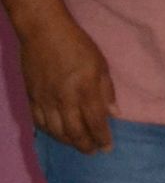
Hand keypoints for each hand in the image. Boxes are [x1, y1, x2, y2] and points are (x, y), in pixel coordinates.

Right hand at [20, 7, 115, 151]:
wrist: (43, 31)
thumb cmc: (77, 45)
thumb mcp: (101, 65)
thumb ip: (107, 91)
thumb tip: (114, 114)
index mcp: (85, 89)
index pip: (95, 122)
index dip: (102, 138)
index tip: (107, 147)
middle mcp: (65, 98)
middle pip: (75, 132)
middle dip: (86, 145)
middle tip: (93, 150)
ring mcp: (46, 99)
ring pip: (56, 131)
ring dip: (68, 142)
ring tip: (78, 144)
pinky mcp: (32, 96)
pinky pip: (39, 122)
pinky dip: (50, 132)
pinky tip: (58, 134)